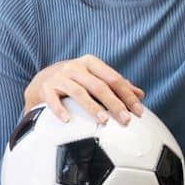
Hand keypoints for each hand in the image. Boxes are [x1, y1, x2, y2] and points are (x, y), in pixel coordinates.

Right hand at [23, 55, 144, 124]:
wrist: (43, 78)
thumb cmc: (76, 80)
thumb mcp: (95, 77)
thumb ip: (116, 85)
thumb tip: (140, 95)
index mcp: (90, 63)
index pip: (113, 78)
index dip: (127, 95)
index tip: (138, 111)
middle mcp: (75, 67)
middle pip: (98, 85)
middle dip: (114, 103)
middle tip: (126, 120)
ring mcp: (60, 77)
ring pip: (78, 92)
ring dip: (92, 107)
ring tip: (104, 121)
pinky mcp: (47, 89)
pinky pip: (53, 100)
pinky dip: (60, 110)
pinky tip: (68, 120)